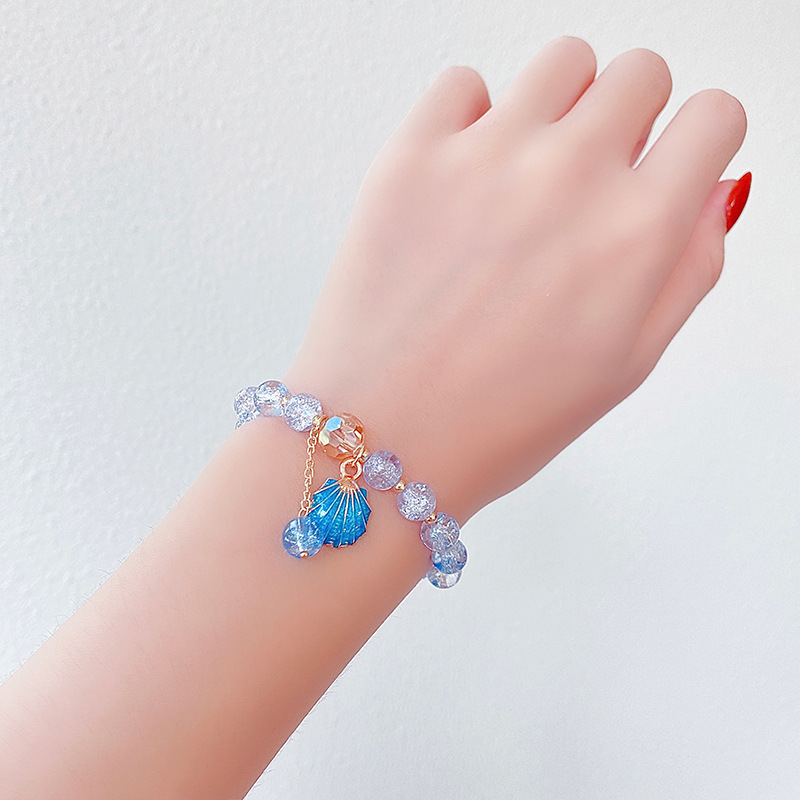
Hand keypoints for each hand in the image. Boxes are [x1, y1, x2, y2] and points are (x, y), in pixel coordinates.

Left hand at [282, 36, 747, 521]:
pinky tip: (463, 178)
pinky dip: (472, 118)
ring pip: (563, 61)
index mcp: (636, 233)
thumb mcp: (627, 365)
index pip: (715, 115)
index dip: (697, 142)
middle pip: (640, 73)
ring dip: (561, 106)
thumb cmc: (501, 420)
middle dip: (630, 121)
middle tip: (589, 181)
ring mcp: (485, 158)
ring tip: (527, 173)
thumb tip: (714, 188)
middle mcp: (569, 177)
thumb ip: (689, 266)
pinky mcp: (411, 156)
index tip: (667, 166)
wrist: (383, 436)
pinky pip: (464, 82)